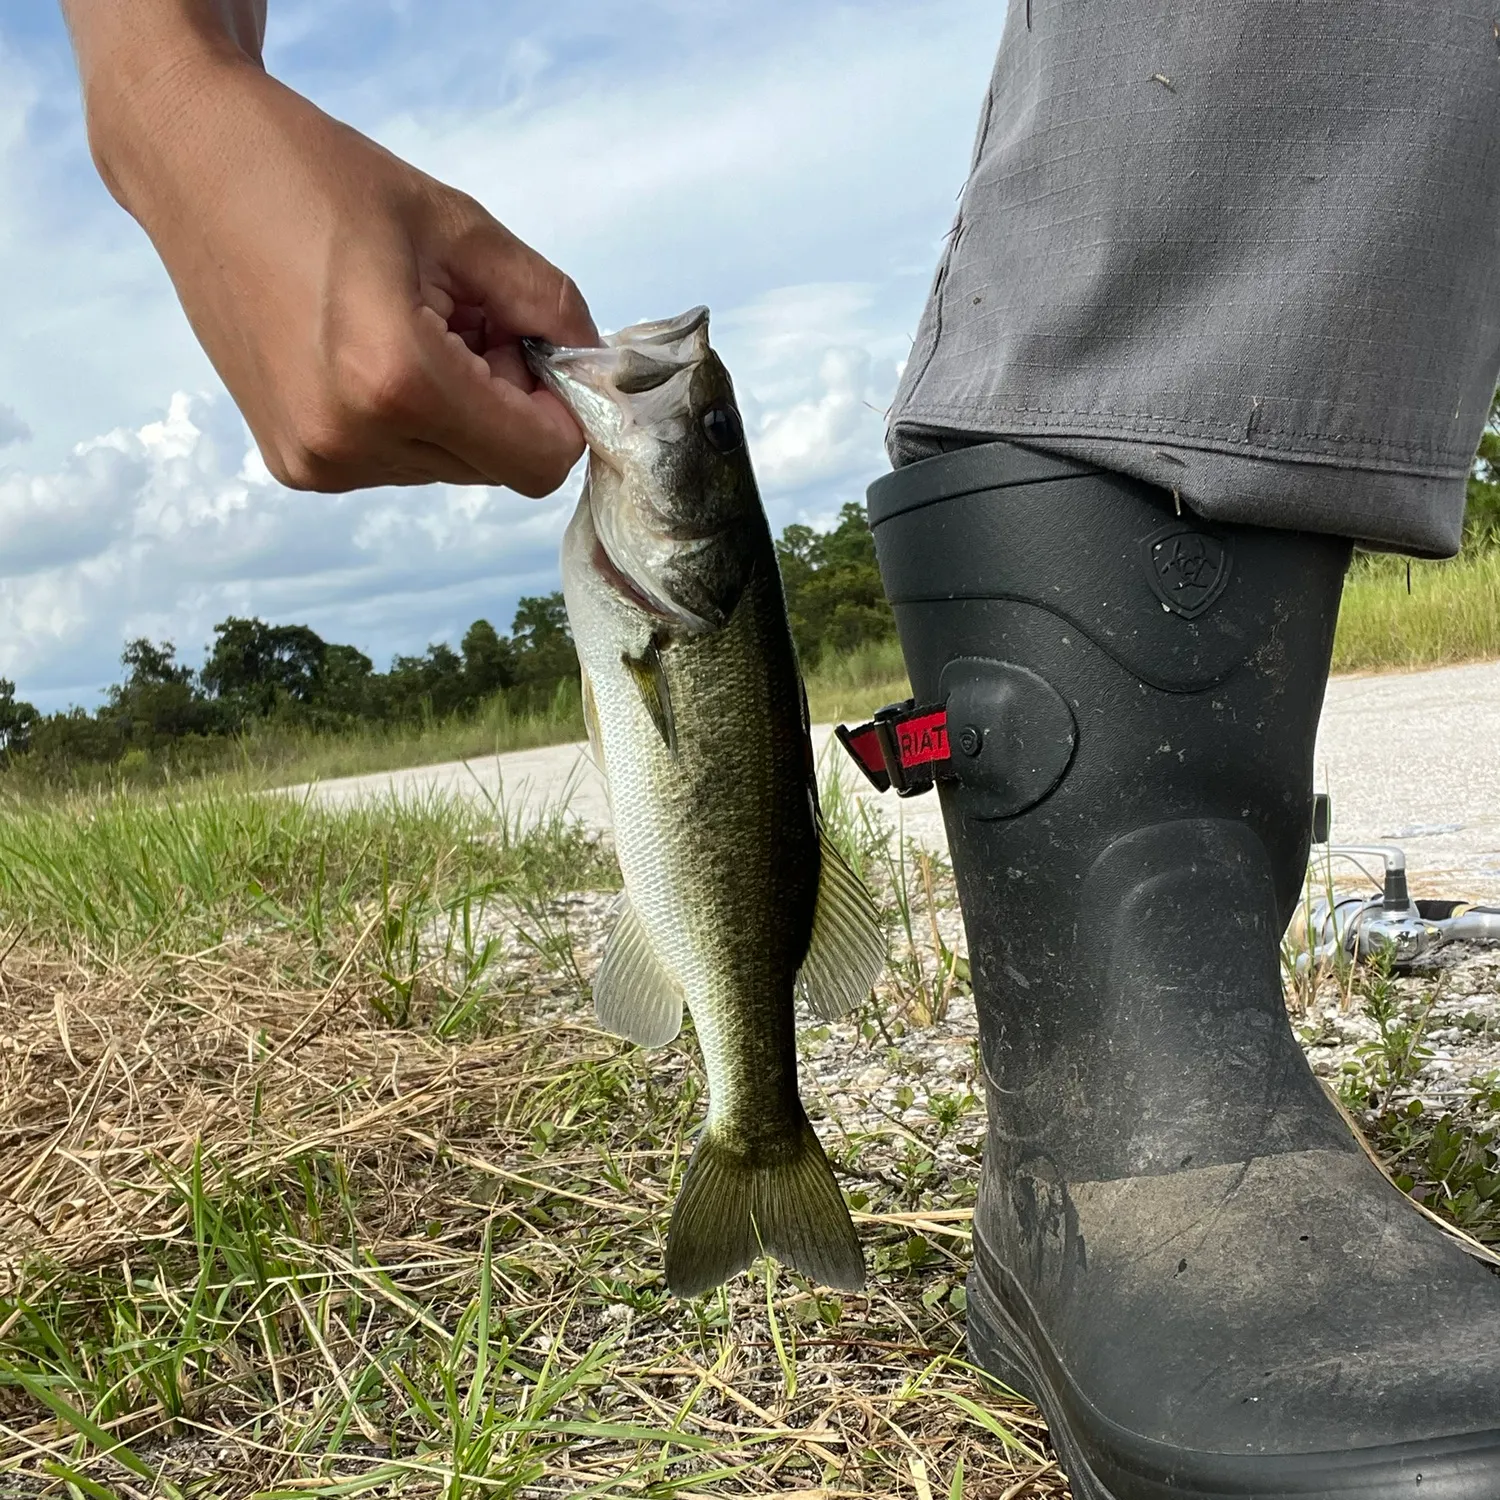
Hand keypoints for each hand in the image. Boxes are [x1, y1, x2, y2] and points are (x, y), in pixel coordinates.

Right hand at [72, 31, 596, 494]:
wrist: (194, 169)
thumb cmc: (323, 180)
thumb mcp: (459, 226)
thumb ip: (548, 303)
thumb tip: (597, 366)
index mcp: (396, 380)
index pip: (538, 462)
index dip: (561, 415)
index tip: (543, 357)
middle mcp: (353, 441)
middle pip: (497, 468)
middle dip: (507, 405)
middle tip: (469, 320)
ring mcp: (318, 462)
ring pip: (451, 469)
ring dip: (459, 412)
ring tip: (411, 326)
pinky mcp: (296, 465)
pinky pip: (401, 463)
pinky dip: (412, 420)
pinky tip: (372, 353)